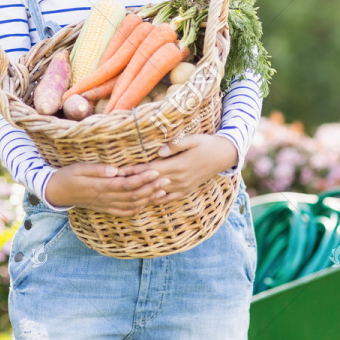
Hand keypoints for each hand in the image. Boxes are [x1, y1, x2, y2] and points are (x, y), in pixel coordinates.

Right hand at [44, 161, 171, 215]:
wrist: (56, 192)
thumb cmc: (68, 176)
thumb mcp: (79, 168)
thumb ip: (97, 169)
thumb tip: (115, 170)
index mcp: (102, 186)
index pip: (127, 184)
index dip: (143, 179)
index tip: (156, 171)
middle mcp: (106, 198)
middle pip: (134, 195)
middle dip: (152, 188)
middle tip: (167, 179)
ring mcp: (106, 205)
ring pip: (132, 204)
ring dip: (149, 198)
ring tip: (163, 190)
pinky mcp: (105, 208)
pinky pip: (124, 212)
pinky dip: (137, 209)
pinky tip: (146, 203)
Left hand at [117, 134, 238, 203]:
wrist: (223, 156)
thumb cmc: (206, 144)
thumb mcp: (193, 139)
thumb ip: (176, 145)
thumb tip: (160, 151)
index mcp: (178, 165)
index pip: (151, 169)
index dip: (134, 170)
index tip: (120, 170)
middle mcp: (179, 179)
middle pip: (150, 182)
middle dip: (132, 182)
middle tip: (116, 183)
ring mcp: (182, 187)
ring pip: (157, 193)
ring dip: (141, 192)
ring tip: (125, 193)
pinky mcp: (185, 190)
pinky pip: (168, 199)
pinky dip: (155, 200)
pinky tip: (145, 200)